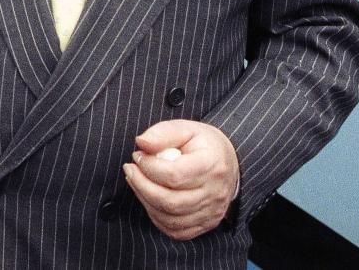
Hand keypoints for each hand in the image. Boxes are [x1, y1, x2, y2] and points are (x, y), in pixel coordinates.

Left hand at [123, 119, 238, 240]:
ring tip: (135, 181)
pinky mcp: (207, 224)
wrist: (228, 161)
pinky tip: (148, 198)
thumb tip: (141, 143)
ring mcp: (212, 212)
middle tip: (130, 169)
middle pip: (171, 202)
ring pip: (171, 219)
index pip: (174, 175)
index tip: (138, 155)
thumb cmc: (203, 144)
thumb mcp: (185, 128)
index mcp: (212, 166)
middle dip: (141, 186)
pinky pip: (176, 230)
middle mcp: (215, 193)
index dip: (148, 167)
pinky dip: (156, 217)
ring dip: (145, 200)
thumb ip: (162, 133)